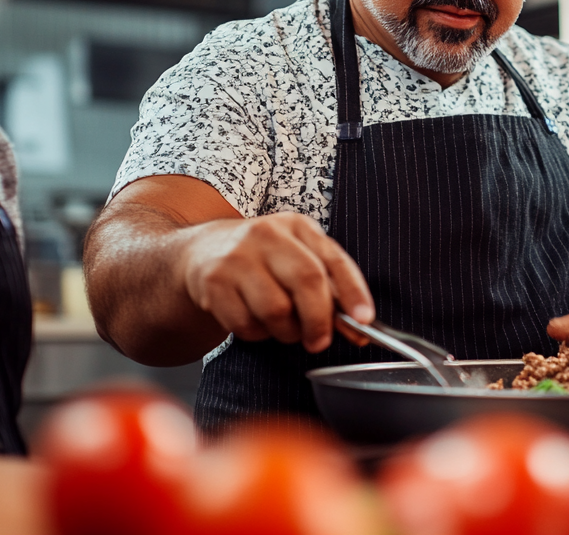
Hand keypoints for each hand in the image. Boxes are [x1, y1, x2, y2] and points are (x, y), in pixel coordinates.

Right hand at [180, 213, 373, 352]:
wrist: (203, 251)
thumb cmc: (263, 259)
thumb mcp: (297, 257)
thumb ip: (329, 288)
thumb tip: (359, 324)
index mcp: (297, 226)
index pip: (333, 260)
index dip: (353, 292)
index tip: (364, 320)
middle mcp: (267, 234)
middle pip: (306, 281)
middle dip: (319, 320)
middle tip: (320, 341)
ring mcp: (237, 256)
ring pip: (276, 310)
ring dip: (285, 331)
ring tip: (283, 326)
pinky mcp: (214, 281)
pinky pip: (246, 324)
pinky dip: (257, 333)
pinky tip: (255, 320)